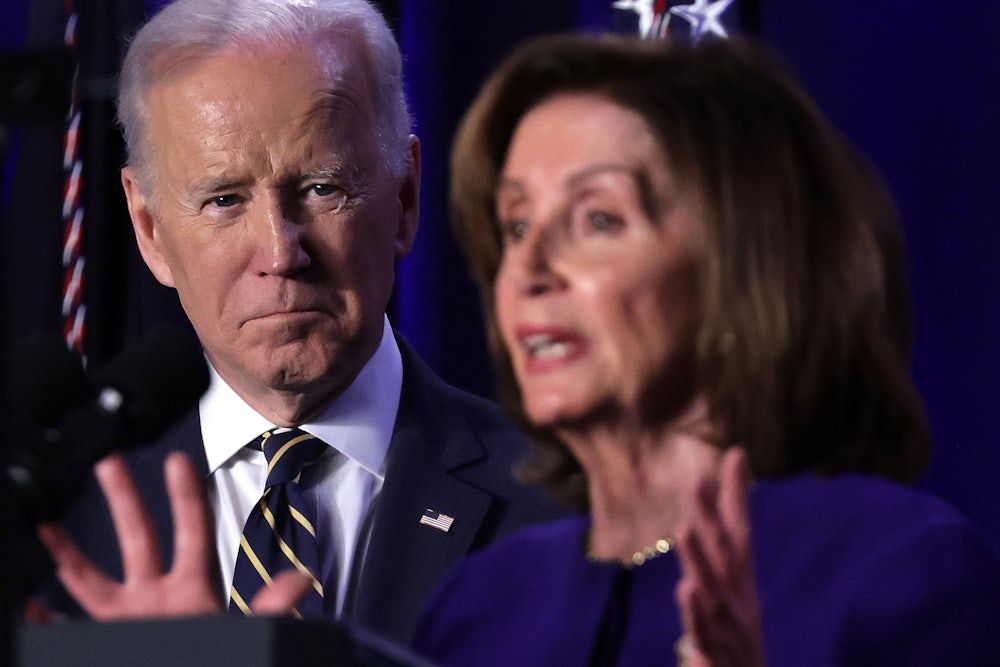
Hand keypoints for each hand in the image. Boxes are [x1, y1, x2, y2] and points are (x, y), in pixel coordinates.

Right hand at [37, 452, 311, 619]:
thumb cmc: (223, 659)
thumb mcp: (248, 631)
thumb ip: (270, 608)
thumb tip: (301, 580)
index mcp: (194, 591)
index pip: (193, 533)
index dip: (187, 497)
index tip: (178, 460)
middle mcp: (157, 599)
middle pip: (139, 538)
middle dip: (125, 499)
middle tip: (112, 461)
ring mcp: (128, 620)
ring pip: (91, 577)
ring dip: (68, 551)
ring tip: (48, 524)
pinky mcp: (104, 642)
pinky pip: (68, 628)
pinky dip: (45, 618)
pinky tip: (29, 605)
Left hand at [674, 447, 764, 666]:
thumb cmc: (736, 642)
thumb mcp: (727, 597)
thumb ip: (715, 558)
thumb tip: (699, 526)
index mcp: (741, 585)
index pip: (739, 534)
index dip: (736, 496)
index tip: (735, 453)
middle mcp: (740, 601)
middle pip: (724, 555)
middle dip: (711, 517)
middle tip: (697, 480)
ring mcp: (730, 630)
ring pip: (712, 591)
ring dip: (700, 559)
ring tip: (685, 528)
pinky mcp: (716, 658)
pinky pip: (704, 637)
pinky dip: (697, 615)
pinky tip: (686, 591)